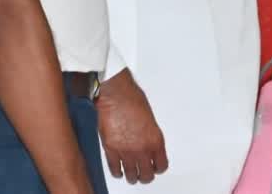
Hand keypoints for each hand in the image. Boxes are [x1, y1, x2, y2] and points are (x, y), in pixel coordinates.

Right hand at [95, 69, 167, 183]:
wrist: (116, 95)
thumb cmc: (133, 100)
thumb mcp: (150, 119)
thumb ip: (150, 135)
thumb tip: (147, 143)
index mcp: (156, 140)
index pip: (161, 165)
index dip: (158, 168)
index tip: (156, 168)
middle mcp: (142, 149)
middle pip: (147, 175)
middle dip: (146, 176)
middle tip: (144, 174)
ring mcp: (126, 151)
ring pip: (131, 175)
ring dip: (132, 177)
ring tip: (132, 176)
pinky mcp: (110, 150)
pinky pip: (115, 169)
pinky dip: (118, 172)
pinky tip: (119, 171)